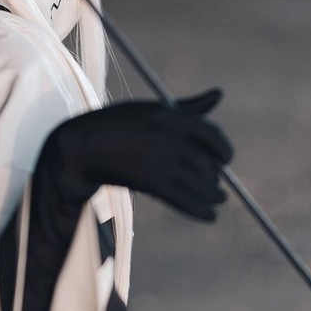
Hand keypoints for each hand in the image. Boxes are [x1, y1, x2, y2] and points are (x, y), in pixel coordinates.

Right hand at [35, 88, 232, 221]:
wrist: (84, 146)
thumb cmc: (120, 124)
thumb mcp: (154, 109)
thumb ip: (189, 106)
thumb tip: (219, 93)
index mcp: (171, 115)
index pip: (212, 134)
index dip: (224, 150)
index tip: (226, 159)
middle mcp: (169, 136)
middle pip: (207, 162)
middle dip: (215, 177)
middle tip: (218, 186)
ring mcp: (160, 160)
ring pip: (200, 183)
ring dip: (214, 196)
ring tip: (218, 200)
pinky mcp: (151, 182)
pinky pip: (184, 200)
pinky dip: (200, 210)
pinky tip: (209, 216)